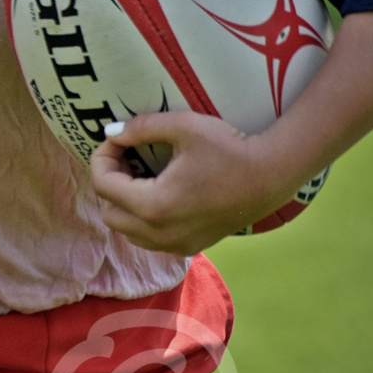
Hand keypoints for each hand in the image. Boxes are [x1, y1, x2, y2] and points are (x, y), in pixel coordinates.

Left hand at [89, 112, 294, 255]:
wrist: (270, 176)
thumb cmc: (228, 147)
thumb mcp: (182, 126)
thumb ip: (140, 128)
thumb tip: (111, 133)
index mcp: (154, 205)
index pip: (103, 185)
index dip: (102, 157)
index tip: (117, 139)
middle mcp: (160, 233)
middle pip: (109, 213)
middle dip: (109, 181)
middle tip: (127, 156)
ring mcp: (175, 245)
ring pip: (126, 230)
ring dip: (124, 202)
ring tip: (141, 173)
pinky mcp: (189, 247)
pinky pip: (148, 238)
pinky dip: (142, 217)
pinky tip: (159, 190)